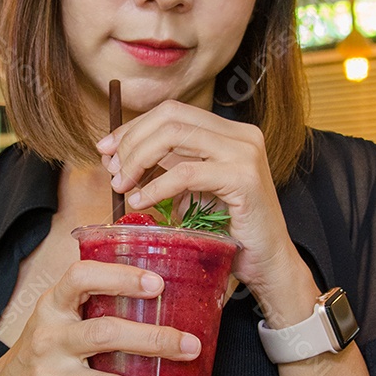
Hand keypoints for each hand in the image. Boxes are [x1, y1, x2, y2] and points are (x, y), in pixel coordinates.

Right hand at [0, 259, 200, 375]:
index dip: (118, 278)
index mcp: (53, 308)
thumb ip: (96, 296)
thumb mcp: (59, 313)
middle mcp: (50, 341)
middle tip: (191, 346)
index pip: (80, 279)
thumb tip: (165, 281)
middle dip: (152, 340)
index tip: (157, 284)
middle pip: (104, 335)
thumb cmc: (50, 344)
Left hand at [96, 100, 303, 298]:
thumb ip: (166, 168)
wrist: (268, 263)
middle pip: (170, 117)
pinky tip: (140, 201)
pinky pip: (185, 173)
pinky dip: (156, 186)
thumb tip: (117, 158)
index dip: (134, 126)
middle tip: (112, 170)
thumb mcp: (193, 190)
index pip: (172, 112)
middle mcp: (241, 134)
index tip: (106, 149)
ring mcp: (245, 153)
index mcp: (230, 132)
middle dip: (132, 141)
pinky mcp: (243, 178)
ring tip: (122, 186)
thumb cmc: (230, 231)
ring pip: (174, 136)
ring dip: (139, 159)